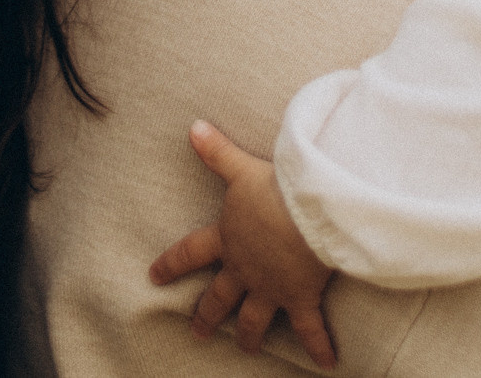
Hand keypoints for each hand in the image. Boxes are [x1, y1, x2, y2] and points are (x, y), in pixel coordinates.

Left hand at [148, 122, 338, 368]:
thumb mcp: (242, 169)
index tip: (153, 277)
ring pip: (253, 320)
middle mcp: (244, 270)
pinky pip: (308, 329)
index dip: (170, 264)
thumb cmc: (275, 188)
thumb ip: (217, 151)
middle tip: (197, 332)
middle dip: (206, 314)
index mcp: (226, 239)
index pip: (189, 252)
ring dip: (248, 336)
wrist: (310, 211)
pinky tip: (327, 364)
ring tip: (245, 349)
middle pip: (218, 298)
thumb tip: (193, 127)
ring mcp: (270, 288)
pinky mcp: (300, 299)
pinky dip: (319, 347)